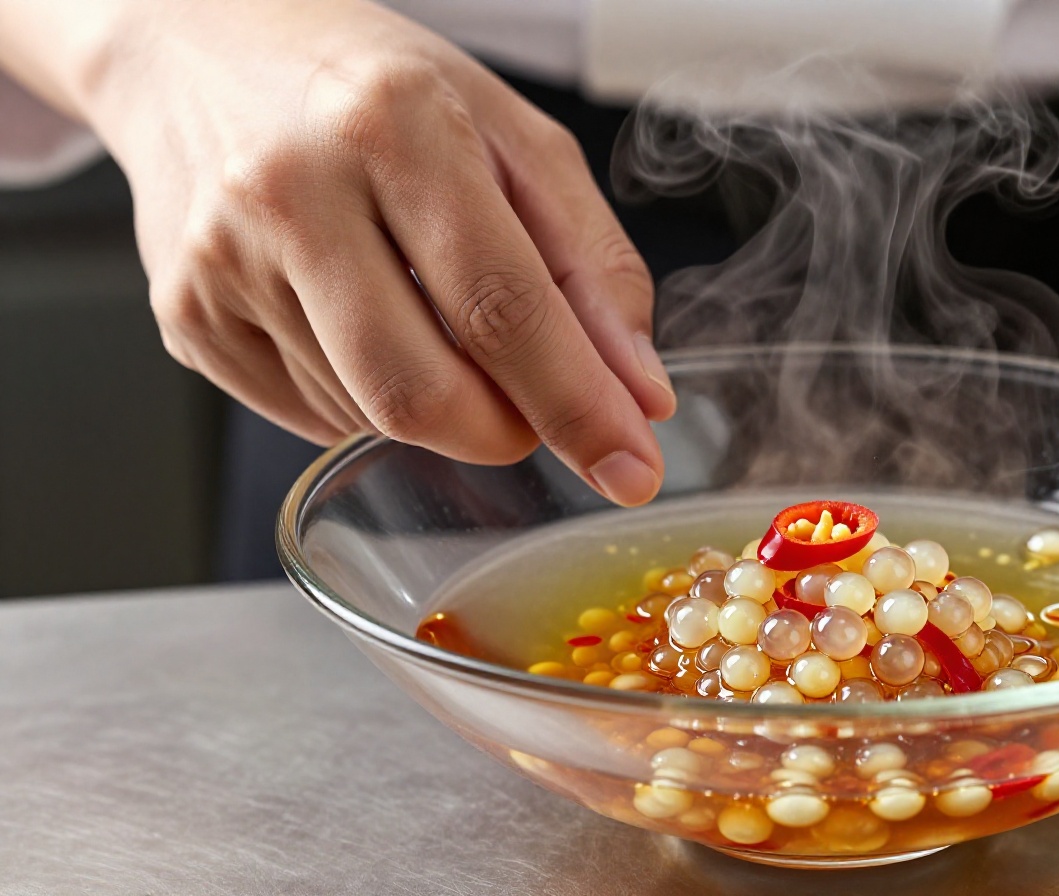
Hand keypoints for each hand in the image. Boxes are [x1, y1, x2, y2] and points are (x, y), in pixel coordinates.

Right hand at [91, 0, 673, 503]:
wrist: (201, 46)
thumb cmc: (375, 87)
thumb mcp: (515, 137)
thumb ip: (592, 265)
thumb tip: (637, 393)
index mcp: (392, 127)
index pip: (501, 307)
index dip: (574, 405)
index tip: (629, 467)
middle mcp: (291, 193)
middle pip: (419, 392)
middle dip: (504, 431)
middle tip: (534, 406)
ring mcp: (222, 264)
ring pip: (368, 416)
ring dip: (437, 406)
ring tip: (426, 309)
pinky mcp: (186, 319)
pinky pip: (310, 417)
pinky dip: (368, 400)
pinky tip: (364, 320)